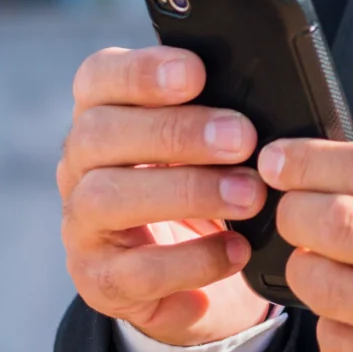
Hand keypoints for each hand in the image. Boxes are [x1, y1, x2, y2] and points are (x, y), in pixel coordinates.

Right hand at [57, 47, 276, 346]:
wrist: (203, 274)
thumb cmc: (211, 184)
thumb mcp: (216, 145)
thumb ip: (226, 116)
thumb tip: (272, 100)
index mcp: (105, 115)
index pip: (98, 77)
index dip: (141, 71)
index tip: (196, 73)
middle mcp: (80, 165)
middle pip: (100, 133)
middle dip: (176, 132)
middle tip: (243, 140)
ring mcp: (81, 225)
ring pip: (106, 198)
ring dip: (186, 192)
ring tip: (251, 195)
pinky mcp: (99, 280)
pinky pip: (133, 271)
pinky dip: (192, 260)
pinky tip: (237, 250)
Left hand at [260, 139, 352, 351]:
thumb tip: (333, 171)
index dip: (310, 162)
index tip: (280, 161)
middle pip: (338, 226)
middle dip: (296, 212)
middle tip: (295, 211)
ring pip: (326, 288)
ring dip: (307, 268)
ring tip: (325, 261)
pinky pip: (339, 346)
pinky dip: (332, 321)